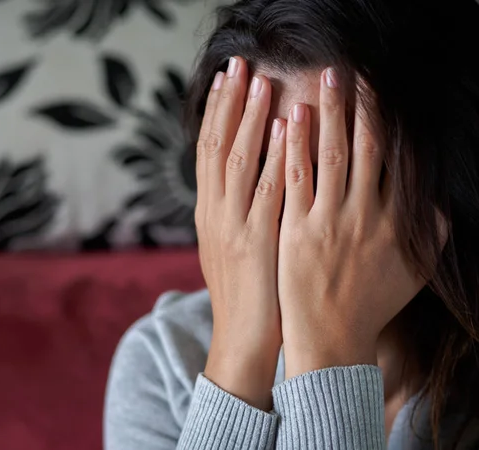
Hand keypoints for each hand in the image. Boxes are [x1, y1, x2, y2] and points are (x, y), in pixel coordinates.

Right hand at [197, 57, 285, 409]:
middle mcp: (214, 212)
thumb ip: (232, 212)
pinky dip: (272, 156)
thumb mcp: (229, 247)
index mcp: (207, 212)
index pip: (206, 151)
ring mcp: (232, 224)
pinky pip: (265, 189)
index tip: (225, 81)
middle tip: (238, 64)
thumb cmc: (243, 294)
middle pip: (214, 145)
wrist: (241, 337)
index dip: (215, 113)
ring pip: (235, 159)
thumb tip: (243, 180)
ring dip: (247, 117)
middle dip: (227, 103)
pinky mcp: (255, 239)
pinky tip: (284, 127)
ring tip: (258, 81)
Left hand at [278, 68, 427, 378]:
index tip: (379, 93)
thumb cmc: (370, 305)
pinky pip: (294, 181)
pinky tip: (286, 121)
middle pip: (364, 148)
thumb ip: (430, 235)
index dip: (387, 121)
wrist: (332, 338)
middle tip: (347, 72)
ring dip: (326, 116)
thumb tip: (439, 204)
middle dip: (356, 106)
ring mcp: (329, 221)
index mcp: (394, 221)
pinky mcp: (297, 230)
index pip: (394, 159)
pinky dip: (292, 148)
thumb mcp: (414, 272)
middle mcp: (365, 215)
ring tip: (321, 84)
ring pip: (330, 156)